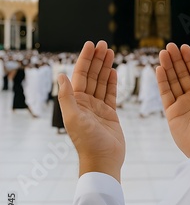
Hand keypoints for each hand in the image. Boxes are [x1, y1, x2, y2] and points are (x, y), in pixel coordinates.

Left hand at [57, 41, 124, 181]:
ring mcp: (98, 107)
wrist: (103, 160)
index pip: (81, 75)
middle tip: (104, 44)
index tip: (91, 45)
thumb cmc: (87, 142)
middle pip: (92, 75)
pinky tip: (114, 71)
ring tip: (111, 52)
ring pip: (102, 82)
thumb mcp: (73, 118)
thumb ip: (66, 96)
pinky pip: (111, 94)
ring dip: (106, 67)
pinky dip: (113, 82)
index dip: (86, 59)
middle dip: (97, 59)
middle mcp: (86, 102)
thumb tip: (61, 75)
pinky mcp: (110, 113)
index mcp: (76, 101)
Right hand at [156, 43, 189, 156]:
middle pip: (181, 74)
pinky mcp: (171, 113)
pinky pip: (166, 94)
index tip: (183, 47)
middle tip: (169, 46)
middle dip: (176, 60)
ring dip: (167, 67)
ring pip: (172, 81)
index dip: (189, 60)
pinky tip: (160, 69)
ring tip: (163, 53)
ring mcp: (181, 105)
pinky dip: (162, 82)